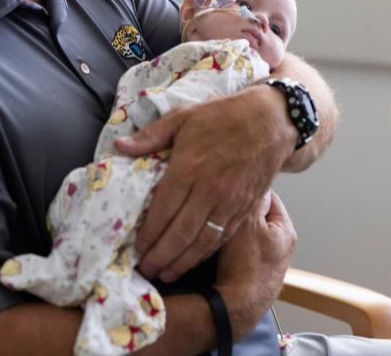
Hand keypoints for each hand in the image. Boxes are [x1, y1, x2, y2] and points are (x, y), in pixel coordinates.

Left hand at [114, 85, 296, 281]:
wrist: (271, 121)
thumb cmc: (223, 116)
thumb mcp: (182, 117)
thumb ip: (150, 136)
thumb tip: (119, 146)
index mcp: (189, 167)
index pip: (162, 209)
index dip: (147, 233)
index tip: (135, 247)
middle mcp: (209, 190)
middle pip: (180, 233)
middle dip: (160, 255)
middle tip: (144, 269)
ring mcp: (229, 202)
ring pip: (201, 242)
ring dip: (181, 262)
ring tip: (164, 274)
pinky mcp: (244, 209)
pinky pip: (221, 238)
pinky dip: (204, 254)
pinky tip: (191, 262)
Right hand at [215, 191, 296, 337]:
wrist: (235, 306)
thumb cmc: (244, 264)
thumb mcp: (247, 221)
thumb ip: (250, 198)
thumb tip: (253, 183)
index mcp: (285, 230)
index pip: (268, 197)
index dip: (248, 189)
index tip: (231, 186)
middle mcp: (280, 247)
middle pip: (255, 217)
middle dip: (237, 211)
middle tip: (220, 206)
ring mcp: (266, 263)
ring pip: (244, 234)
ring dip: (230, 231)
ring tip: (214, 227)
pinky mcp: (250, 275)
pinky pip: (237, 251)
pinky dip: (227, 247)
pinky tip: (214, 247)